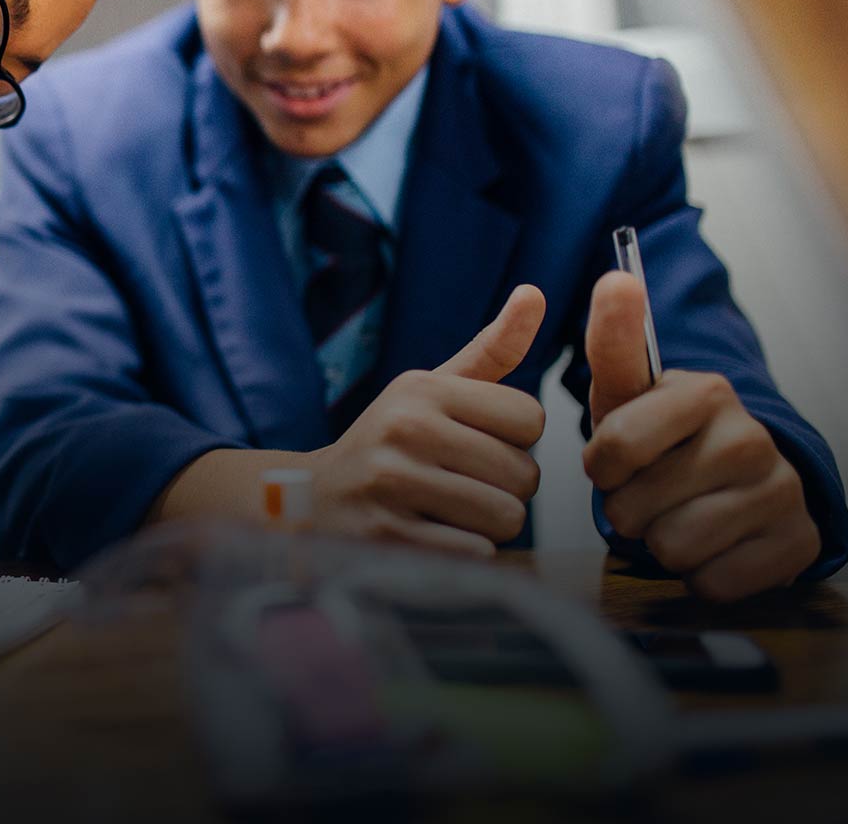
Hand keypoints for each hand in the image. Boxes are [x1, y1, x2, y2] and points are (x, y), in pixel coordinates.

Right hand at [302, 284, 548, 555]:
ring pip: (505, 517)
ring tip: (449, 512)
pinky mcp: (388, 537)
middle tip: (462, 485)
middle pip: (524, 474)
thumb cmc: (389, 443)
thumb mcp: (430, 390)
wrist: (312, 501)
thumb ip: (490, 350)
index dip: (515, 440)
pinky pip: (476, 554)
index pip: (531, 418)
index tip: (477, 444)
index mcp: (422, 390)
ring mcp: (393, 484)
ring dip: (488, 525)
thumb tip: (534, 293)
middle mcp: (406, 429)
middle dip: (506, 489)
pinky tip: (432, 536)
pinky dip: (466, 553)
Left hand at [583, 271, 818, 600]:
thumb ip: (614, 338)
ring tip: (677, 514)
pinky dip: (700, 573)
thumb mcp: (629, 390)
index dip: (601, 467)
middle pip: (634, 508)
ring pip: (672, 549)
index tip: (614, 460)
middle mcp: (751, 438)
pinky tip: (713, 544)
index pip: (613, 446)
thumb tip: (616, 277)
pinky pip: (712, 583)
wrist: (741, 479)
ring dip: (660, 542)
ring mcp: (781, 492)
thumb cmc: (666, 434)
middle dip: (628, 508)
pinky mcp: (796, 545)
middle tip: (649, 491)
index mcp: (707, 392)